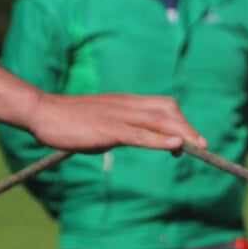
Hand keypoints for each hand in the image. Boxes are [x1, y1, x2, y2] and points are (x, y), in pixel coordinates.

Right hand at [28, 93, 205, 154]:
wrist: (44, 112)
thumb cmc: (69, 120)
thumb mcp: (102, 122)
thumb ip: (121, 128)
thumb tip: (136, 138)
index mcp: (126, 103)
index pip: (163, 105)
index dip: (180, 119)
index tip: (191, 136)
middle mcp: (127, 105)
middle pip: (167, 111)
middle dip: (187, 127)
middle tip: (203, 146)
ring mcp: (119, 117)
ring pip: (159, 121)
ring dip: (182, 133)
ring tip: (200, 146)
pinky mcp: (110, 130)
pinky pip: (140, 134)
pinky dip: (160, 139)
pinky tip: (176, 145)